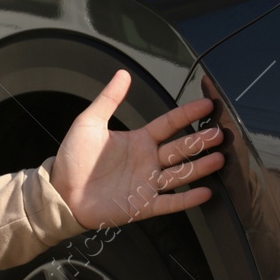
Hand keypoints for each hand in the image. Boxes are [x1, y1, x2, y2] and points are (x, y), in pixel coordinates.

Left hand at [49, 70, 225, 228]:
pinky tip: (204, 192)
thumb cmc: (72, 159)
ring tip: (219, 158)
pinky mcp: (143, 205)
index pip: (169, 124)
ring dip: (201, 166)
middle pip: (181, 149)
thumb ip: (109, 99)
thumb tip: (122, 74)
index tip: (206, 105)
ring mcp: (147, 183)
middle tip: (219, 133)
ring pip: (181, 173)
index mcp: (138, 140)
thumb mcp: (89, 123)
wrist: (61, 192)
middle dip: (201, 141)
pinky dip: (187, 199)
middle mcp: (147, 161)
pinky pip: (170, 202)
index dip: (188, 114)